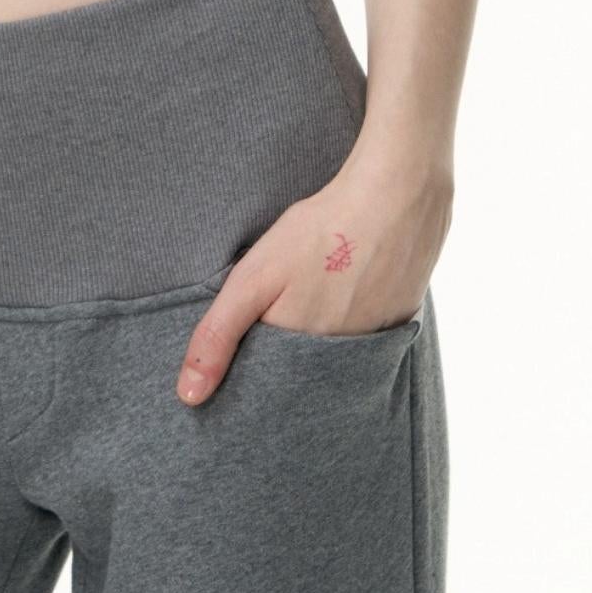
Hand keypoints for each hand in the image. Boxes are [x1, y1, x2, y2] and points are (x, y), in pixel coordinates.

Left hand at [174, 147, 451, 404]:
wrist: (398, 196)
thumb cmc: (321, 232)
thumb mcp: (253, 279)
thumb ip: (218, 335)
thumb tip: (188, 396)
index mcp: (303, 357)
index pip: (272, 382)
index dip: (257, 358)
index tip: (255, 332)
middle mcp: (344, 363)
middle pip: (305, 368)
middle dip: (292, 343)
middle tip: (294, 294)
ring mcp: (379, 343)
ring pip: (339, 350)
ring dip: (327, 328)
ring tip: (322, 286)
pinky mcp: (402, 321)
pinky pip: (372, 334)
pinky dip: (358, 314)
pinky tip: (354, 282)